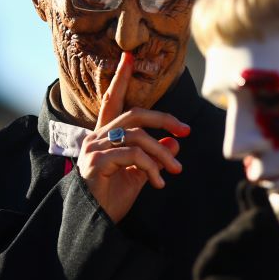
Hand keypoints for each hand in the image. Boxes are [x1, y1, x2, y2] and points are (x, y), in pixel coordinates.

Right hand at [77, 52, 189, 222]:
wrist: (93, 223)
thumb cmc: (111, 199)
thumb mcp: (140, 175)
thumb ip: (154, 157)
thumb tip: (174, 142)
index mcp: (104, 136)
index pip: (113, 101)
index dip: (121, 78)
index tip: (129, 56)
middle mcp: (97, 137)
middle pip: (135, 114)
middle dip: (164, 119)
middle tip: (185, 130)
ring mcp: (94, 148)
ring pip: (138, 136)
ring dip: (162, 153)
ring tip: (175, 170)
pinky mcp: (96, 162)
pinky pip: (133, 155)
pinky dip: (151, 167)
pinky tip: (158, 183)